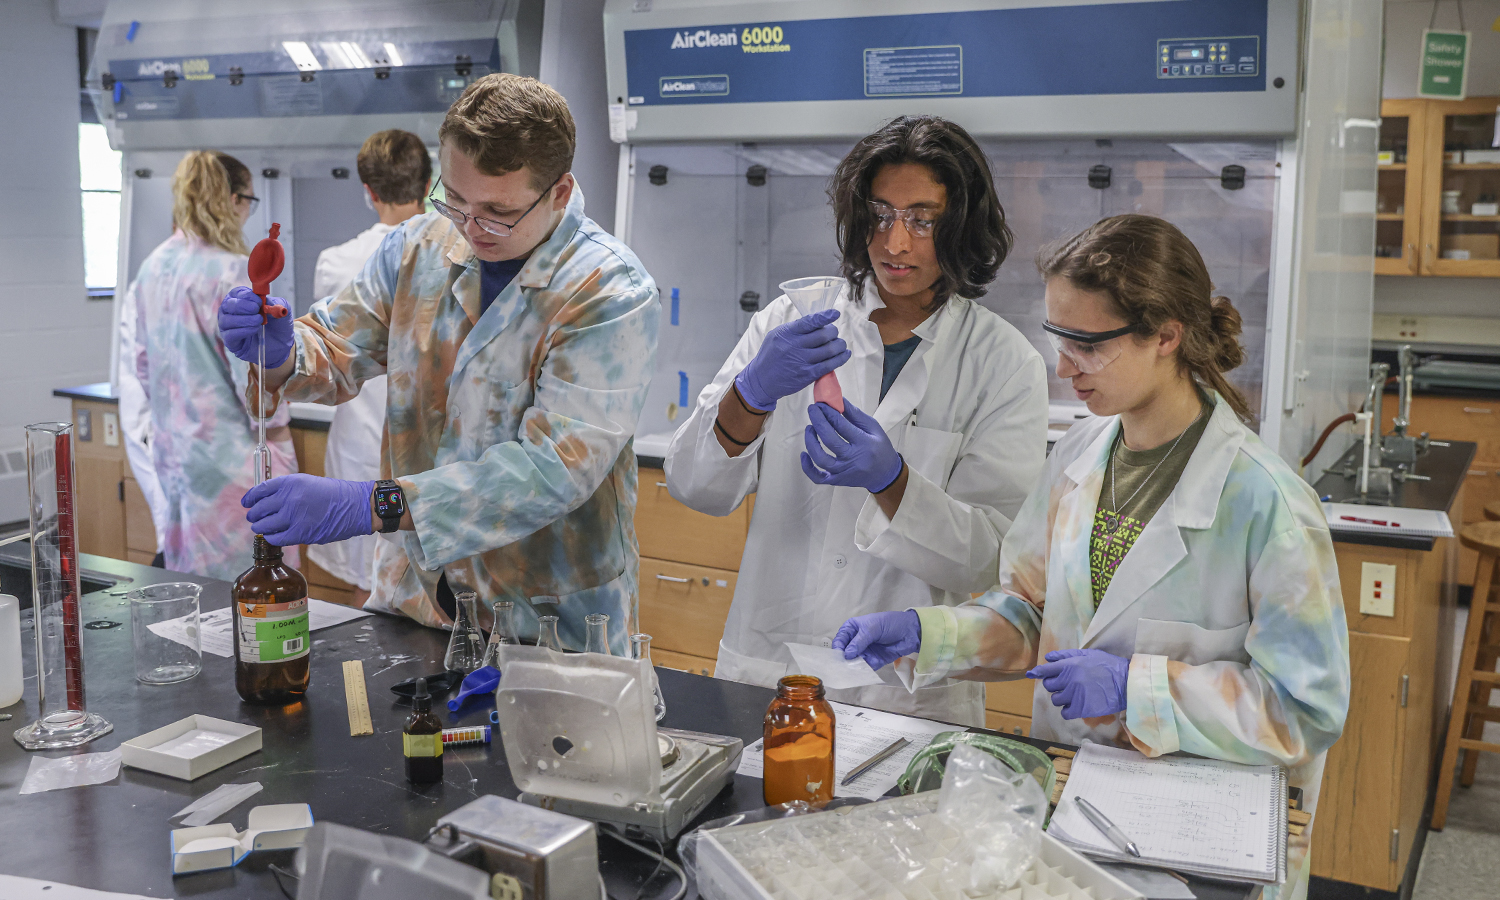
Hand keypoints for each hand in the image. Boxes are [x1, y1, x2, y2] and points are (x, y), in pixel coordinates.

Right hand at [219, 286, 293, 367]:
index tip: (259, 301)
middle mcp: (230, 312)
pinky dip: (243, 331)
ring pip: (227, 320)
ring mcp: (228, 326)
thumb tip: (265, 300)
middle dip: (244, 307)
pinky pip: (230, 334)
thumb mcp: (282, 310)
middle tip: (258, 312)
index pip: (236, 293)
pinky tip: (254, 330)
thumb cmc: (277, 324)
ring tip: (258, 322)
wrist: (281, 344)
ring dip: (245, 320)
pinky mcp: (230, 341)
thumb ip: (276, 302)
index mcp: (241, 300)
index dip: (246, 296)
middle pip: (228, 304)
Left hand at [242, 475, 374, 545]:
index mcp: (290, 482)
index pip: (260, 490)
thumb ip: (287, 490)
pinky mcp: (300, 533)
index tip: (246, 503)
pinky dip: (271, 538)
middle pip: (259, 509)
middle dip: (254, 515)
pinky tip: (273, 536)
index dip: (250, 498)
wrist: (356, 506)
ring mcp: (294, 516)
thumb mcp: (308, 482)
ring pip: (264, 525)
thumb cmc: (334, 494)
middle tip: (254, 518)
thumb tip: (266, 500)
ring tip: (262, 528)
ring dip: (260, 527)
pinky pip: (276, 538)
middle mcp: (289, 498)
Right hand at [734, 309, 849, 411]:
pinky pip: (830, 365)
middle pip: (824, 335)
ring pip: (830, 349)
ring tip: (840, 344)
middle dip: (833, 331)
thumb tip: (818, 321)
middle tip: (833, 333)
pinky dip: (841, 358)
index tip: (835, 313)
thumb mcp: (776, 336)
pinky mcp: (807, 375)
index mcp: (786, 333)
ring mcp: (802, 362)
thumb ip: (795, 328)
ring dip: (840, 344)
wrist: (761, 380)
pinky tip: (844, 354)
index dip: (825, 316)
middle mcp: (794, 346)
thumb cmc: (770, 355)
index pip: (809, 321)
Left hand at [801, 401, 902, 492]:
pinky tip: (804, 454)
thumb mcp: (873, 427)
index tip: (820, 404)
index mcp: (864, 443)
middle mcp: (853, 459)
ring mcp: (844, 472)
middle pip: (829, 440)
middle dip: (818, 422)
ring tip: (809, 428)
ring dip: (811, 442)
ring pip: (821, 459)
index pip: (841, 425)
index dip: (828, 412)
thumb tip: (837, 400)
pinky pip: (818, 478)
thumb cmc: (879, 447)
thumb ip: (854, 414)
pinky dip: (808, 468)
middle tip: (812, 410)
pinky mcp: (837, 481)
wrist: (886, 474)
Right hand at [831, 610, 920, 670]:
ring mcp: (865, 651)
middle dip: (843, 660)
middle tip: (841, 668)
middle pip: (845, 652)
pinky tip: (858, 676)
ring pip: (853, 661)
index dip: (838, 647)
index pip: (840, 639)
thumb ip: (859, 642)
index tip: (837, 657)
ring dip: (851, 667)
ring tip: (848, 674)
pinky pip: (864, 668)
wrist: (910, 632)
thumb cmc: (889, 624)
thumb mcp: (872, 628)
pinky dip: (861, 671)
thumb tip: (847, 655)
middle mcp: (856, 641)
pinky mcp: (873, 661)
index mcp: (853, 628)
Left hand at [1027, 649, 1129, 719]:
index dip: (1038, 672)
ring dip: (1062, 698)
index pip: (1045, 670)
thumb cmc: (1108, 666)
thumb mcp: (1088, 654)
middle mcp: (1069, 679)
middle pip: (1049, 686)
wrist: (1125, 683)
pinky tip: (1077, 705)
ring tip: (1075, 695)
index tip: (1031, 674)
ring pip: (1056, 700)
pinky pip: (1065, 713)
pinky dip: (1068, 710)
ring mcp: (1074, 695)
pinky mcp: (1081, 709)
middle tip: (1067, 685)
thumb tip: (1048, 658)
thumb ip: (1066, 655)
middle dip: (1055, 685)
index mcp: (1069, 665)